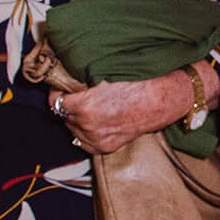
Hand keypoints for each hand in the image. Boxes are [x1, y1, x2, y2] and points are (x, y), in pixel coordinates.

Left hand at [54, 63, 219, 154]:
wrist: (162, 99)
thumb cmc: (138, 82)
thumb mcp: (106, 73)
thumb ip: (82, 78)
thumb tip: (66, 75)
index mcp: (86, 106)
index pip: (56, 100)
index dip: (58, 91)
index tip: (62, 86)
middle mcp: (89, 126)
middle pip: (64, 115)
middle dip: (69, 104)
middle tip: (77, 94)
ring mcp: (98, 139)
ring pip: (73, 129)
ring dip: (76, 119)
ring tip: (87, 107)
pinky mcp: (106, 147)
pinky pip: (84, 142)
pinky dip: (85, 132)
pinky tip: (94, 121)